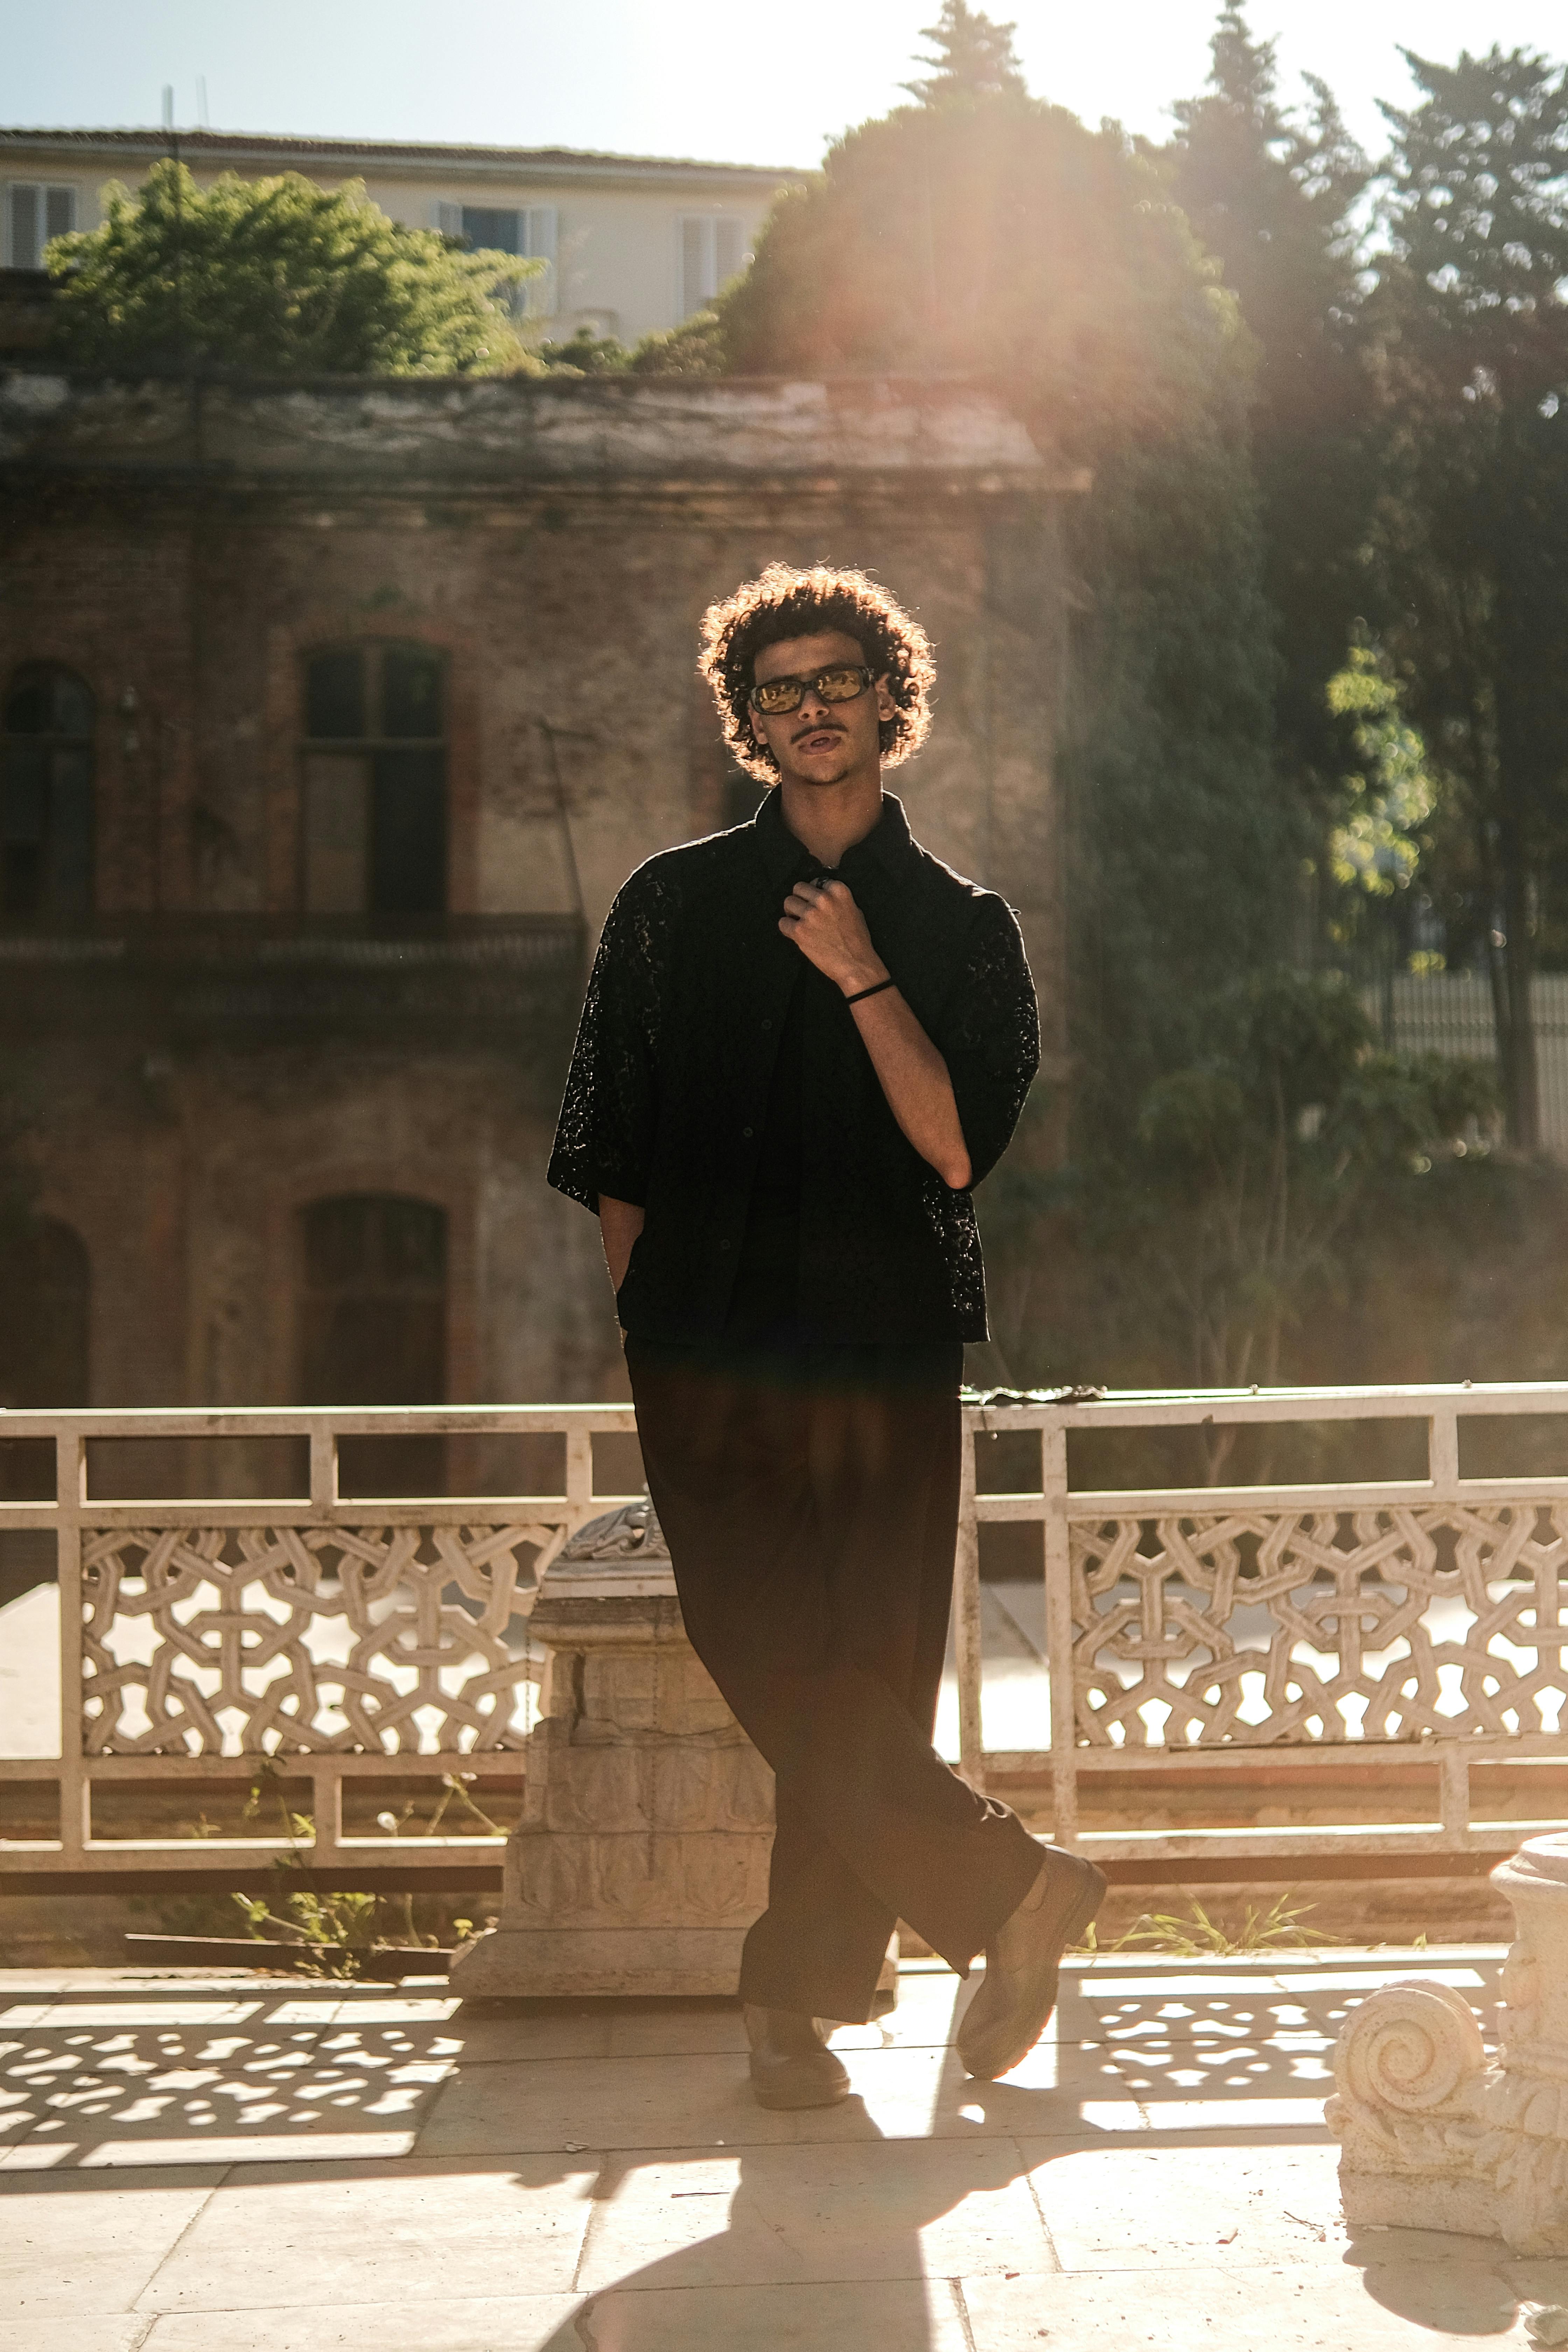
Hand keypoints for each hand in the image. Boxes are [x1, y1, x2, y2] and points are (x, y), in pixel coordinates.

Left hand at [778, 878, 887, 995]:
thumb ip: (837, 900)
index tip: (816, 904)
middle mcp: (823, 898)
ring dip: (792, 913)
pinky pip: (782, 923)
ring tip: (802, 924)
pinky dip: (787, 929)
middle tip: (805, 913)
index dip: (814, 894)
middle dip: (800, 900)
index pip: (816, 882)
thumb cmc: (857, 940)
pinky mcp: (799, 931)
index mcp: (838, 890)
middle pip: (798, 888)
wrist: (856, 964)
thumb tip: (820, 894)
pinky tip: (797, 935)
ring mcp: (810, 914)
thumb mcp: (854, 910)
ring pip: (788, 902)